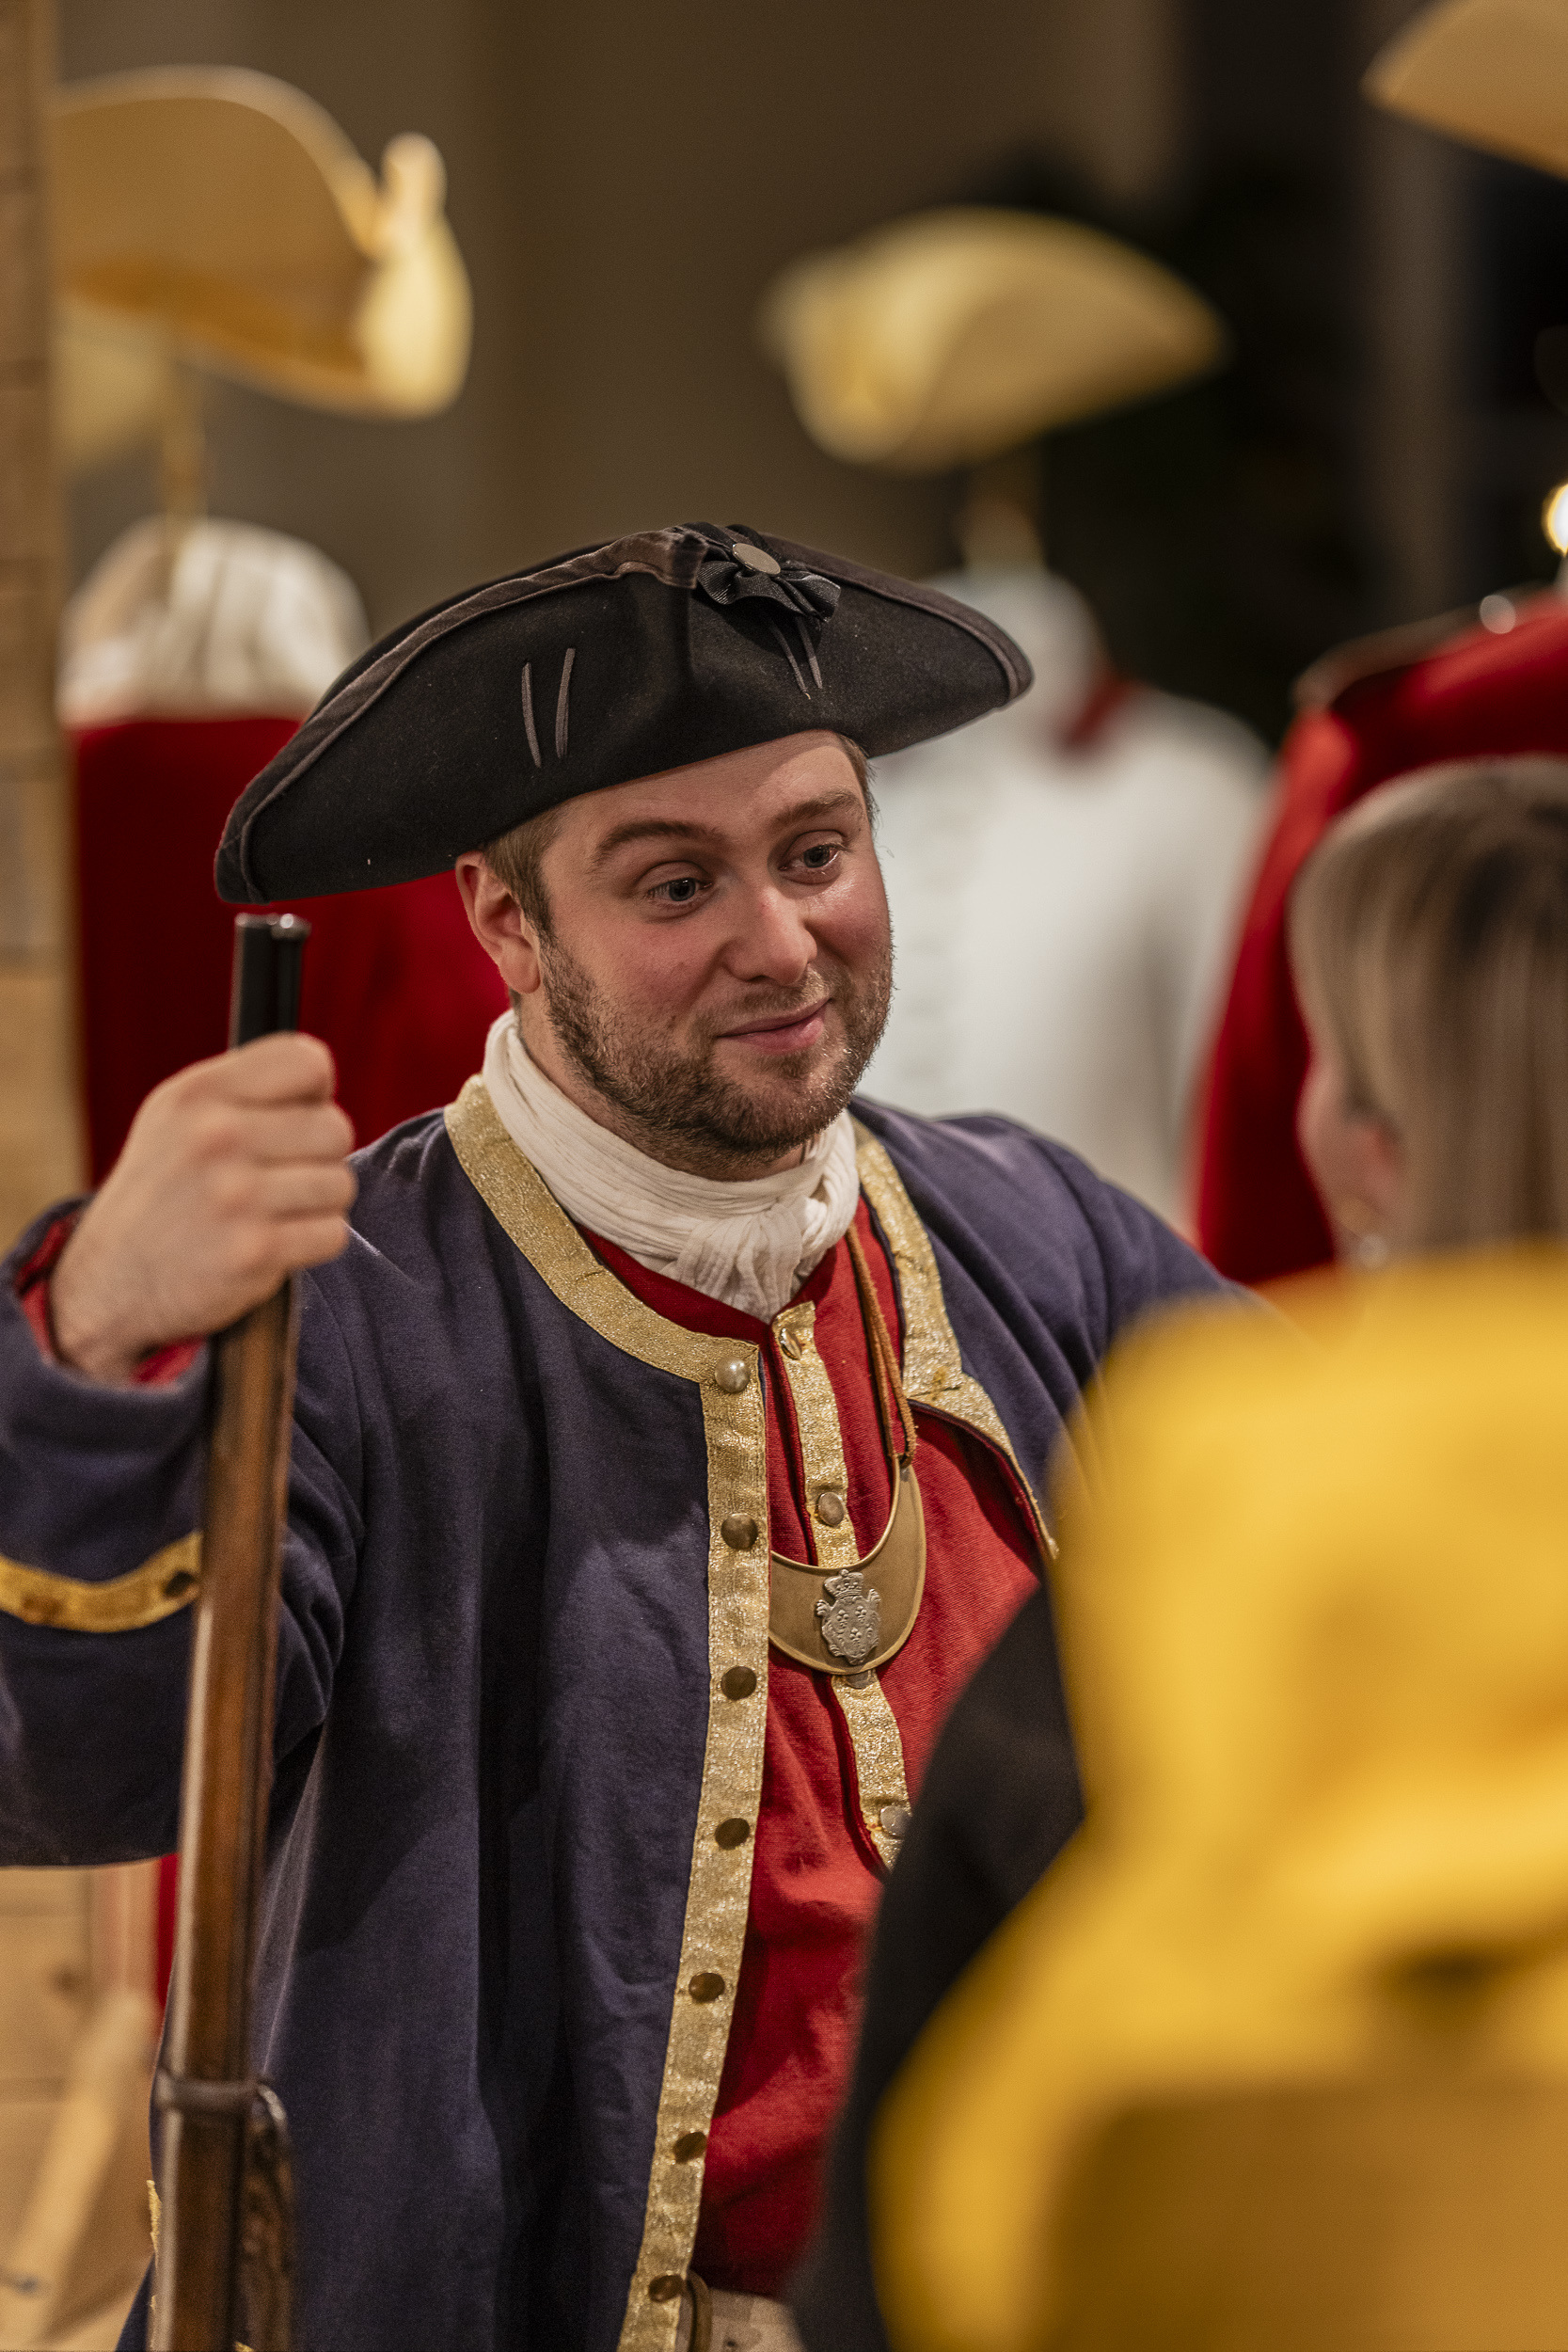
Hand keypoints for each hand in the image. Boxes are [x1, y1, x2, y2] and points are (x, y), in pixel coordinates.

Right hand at [51, 1035, 356, 1384]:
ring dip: (318, 1203)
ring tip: (273, 1211)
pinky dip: (312, 1243)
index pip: (309, 1062)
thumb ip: (245, 1089)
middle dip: (319, 1156)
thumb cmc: (163, 1190)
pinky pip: (332, 1233)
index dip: (315, 1094)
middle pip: (335, 1128)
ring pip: (340, 1183)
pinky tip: (273, 1243)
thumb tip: (323, 1082)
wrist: (112, 1278)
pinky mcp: (255, 1251)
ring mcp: (237, 1195)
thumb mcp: (177, 1117)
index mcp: (199, 1093)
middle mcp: (217, 1136)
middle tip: (280, 1176)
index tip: (294, 1118)